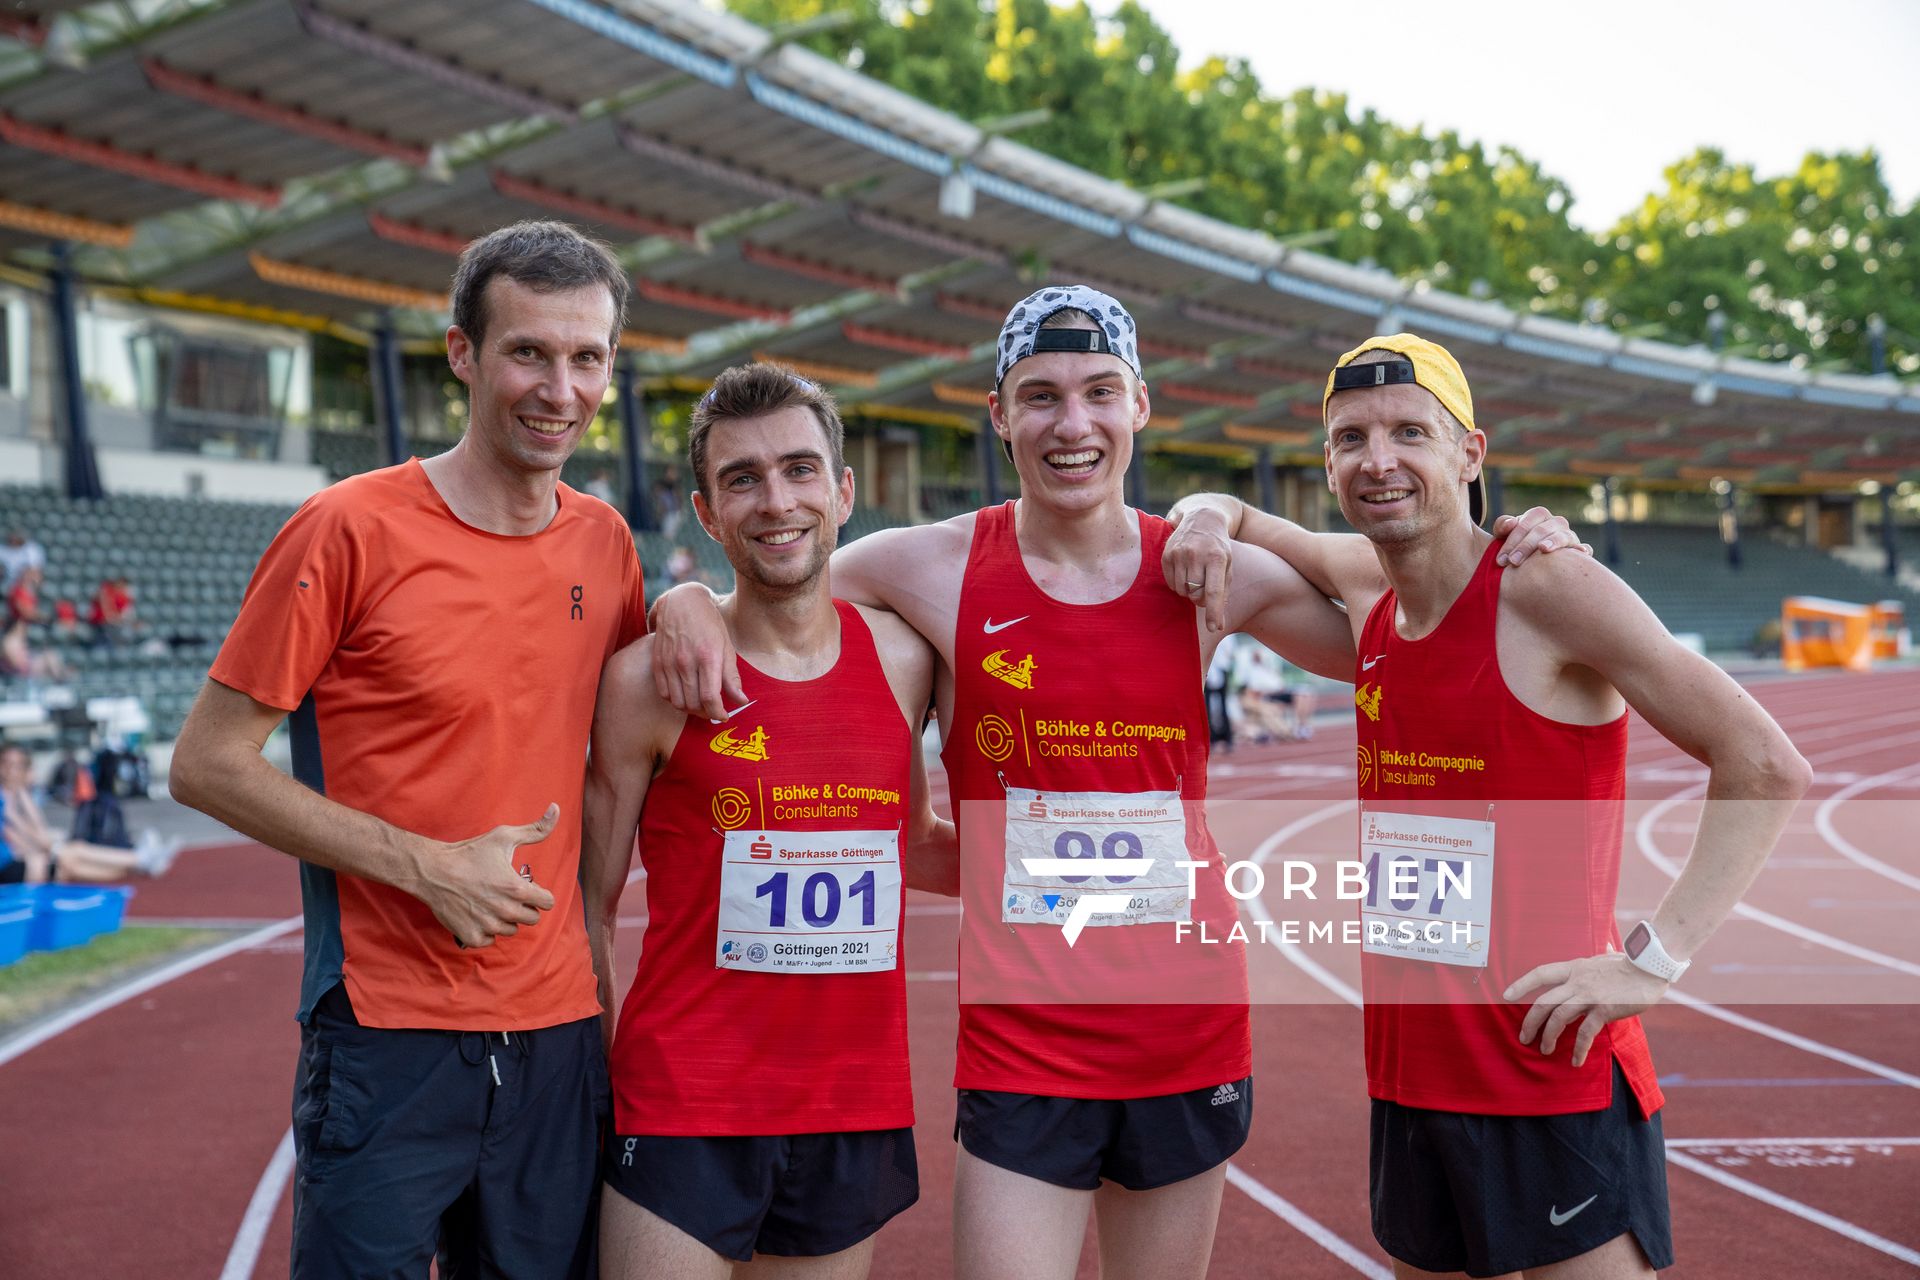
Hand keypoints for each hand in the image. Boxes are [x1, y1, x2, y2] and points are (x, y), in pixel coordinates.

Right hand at [419, 803, 560, 947]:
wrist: (433, 870)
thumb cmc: (469, 852)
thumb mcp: (504, 836)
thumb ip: (536, 829)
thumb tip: (556, 809)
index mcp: (517, 890)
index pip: (547, 903)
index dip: (540, 894)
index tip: (528, 888)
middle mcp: (505, 910)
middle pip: (531, 919)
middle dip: (524, 907)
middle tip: (508, 894)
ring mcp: (487, 925)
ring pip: (511, 930)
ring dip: (506, 919)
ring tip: (491, 902)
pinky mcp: (471, 935)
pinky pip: (490, 940)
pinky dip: (486, 931)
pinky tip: (479, 915)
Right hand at [649, 584, 743, 720]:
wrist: (682, 603)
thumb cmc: (709, 625)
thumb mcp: (726, 647)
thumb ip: (731, 677)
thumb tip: (741, 701)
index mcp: (708, 656)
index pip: (710, 698)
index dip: (718, 713)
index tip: (724, 716)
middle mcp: (686, 661)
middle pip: (694, 704)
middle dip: (706, 713)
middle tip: (714, 710)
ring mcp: (669, 662)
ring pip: (678, 702)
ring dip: (691, 709)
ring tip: (701, 704)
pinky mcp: (657, 663)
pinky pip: (664, 693)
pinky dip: (675, 700)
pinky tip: (685, 694)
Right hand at [1162, 506, 1232, 632]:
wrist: (1202, 518)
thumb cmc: (1218, 547)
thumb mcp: (1227, 566)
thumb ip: (1223, 594)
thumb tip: (1218, 625)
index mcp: (1216, 557)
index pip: (1213, 591)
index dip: (1213, 611)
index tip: (1213, 627)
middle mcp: (1196, 554)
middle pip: (1195, 594)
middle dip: (1201, 598)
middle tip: (1206, 588)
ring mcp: (1179, 553)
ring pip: (1182, 591)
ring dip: (1189, 592)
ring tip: (1196, 577)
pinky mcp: (1166, 555)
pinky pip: (1171, 584)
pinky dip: (1179, 584)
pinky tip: (1185, 572)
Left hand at [1491, 507, 1590, 565]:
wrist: (1530, 564)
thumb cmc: (1515, 546)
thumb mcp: (1504, 536)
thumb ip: (1502, 526)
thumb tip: (1510, 524)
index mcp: (1538, 516)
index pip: (1527, 521)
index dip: (1513, 538)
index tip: (1502, 558)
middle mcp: (1556, 523)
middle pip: (1542, 529)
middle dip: (1526, 546)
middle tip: (1513, 562)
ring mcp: (1569, 535)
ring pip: (1563, 535)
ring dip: (1553, 541)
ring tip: (1543, 549)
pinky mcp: (1578, 550)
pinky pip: (1584, 548)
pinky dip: (1584, 549)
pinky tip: (1582, 553)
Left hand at [1504, 952, 1668, 1066]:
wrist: (1651, 966)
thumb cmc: (1633, 962)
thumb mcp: (1610, 956)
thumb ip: (1604, 955)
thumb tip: (1608, 947)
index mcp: (1574, 967)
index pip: (1540, 973)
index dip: (1521, 983)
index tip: (1506, 995)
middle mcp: (1577, 980)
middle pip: (1543, 1002)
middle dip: (1530, 1021)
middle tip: (1524, 1037)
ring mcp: (1589, 995)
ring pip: (1558, 1017)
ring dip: (1549, 1036)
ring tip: (1544, 1050)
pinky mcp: (1604, 1009)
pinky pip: (1586, 1032)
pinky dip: (1579, 1048)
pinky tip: (1576, 1061)